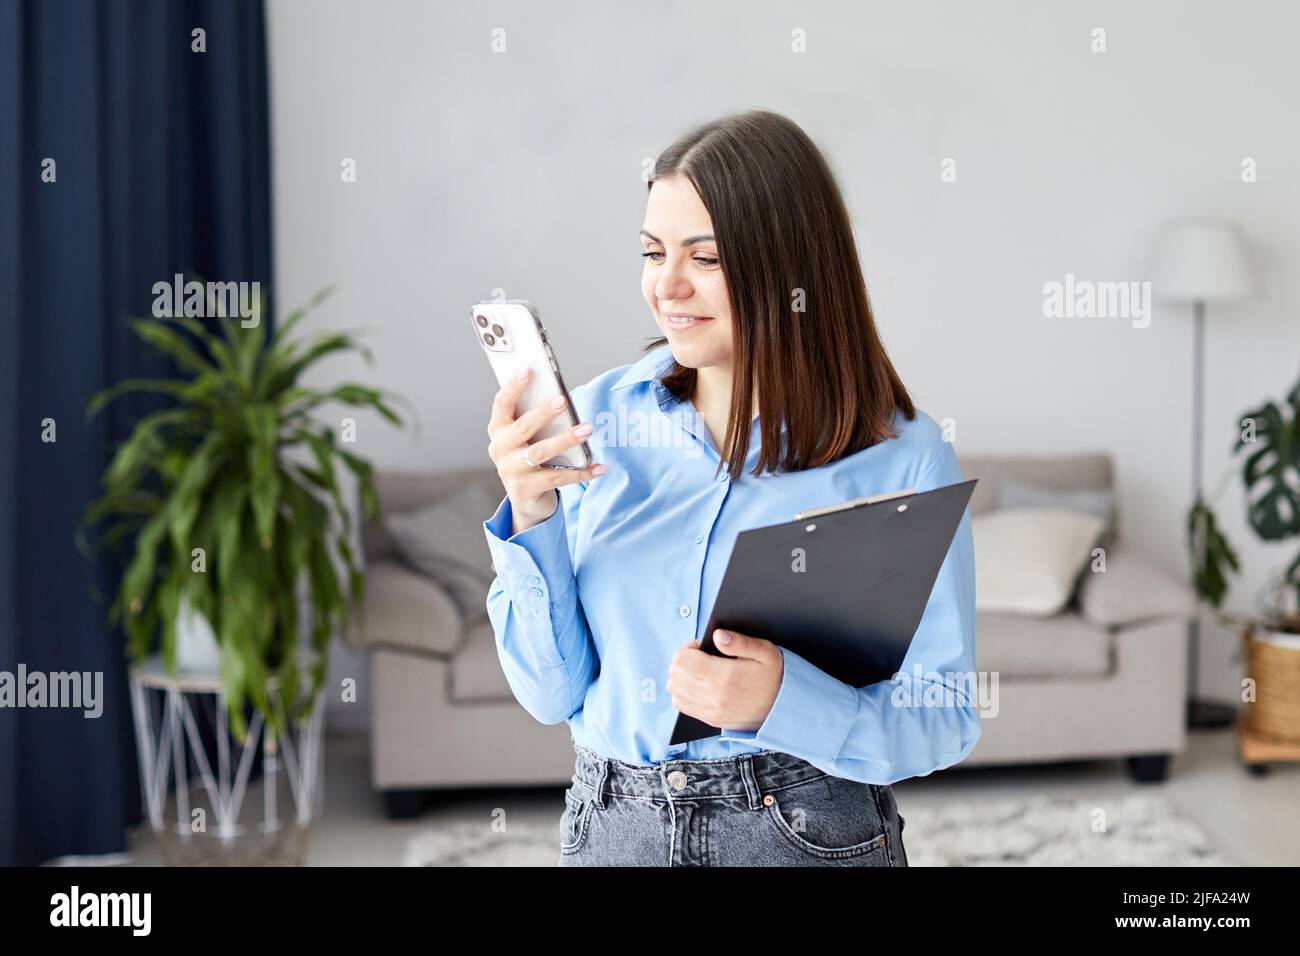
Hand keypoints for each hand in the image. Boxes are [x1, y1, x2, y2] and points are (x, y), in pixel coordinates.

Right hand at [486, 368, 608, 534]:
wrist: (527, 501)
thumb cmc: (530, 459)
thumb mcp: (528, 439)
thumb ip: (536, 419)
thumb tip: (559, 397)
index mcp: (498, 431)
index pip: (502, 405)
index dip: (513, 387)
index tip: (528, 370)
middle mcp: (500, 450)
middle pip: (522, 427)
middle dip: (543, 412)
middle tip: (563, 400)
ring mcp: (510, 471)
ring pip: (540, 452)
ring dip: (565, 440)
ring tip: (587, 429)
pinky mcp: (525, 490)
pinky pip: (557, 478)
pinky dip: (581, 473)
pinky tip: (599, 467)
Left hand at [667, 629, 783, 731]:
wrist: (781, 708)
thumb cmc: (772, 676)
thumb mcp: (765, 652)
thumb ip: (740, 641)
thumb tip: (717, 636)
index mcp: (725, 676)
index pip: (684, 660)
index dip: (688, 648)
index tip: (700, 647)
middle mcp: (714, 695)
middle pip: (676, 673)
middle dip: (682, 660)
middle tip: (697, 656)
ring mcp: (710, 710)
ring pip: (674, 689)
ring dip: (680, 675)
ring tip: (696, 669)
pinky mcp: (709, 718)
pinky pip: (680, 704)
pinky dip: (681, 691)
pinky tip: (695, 684)